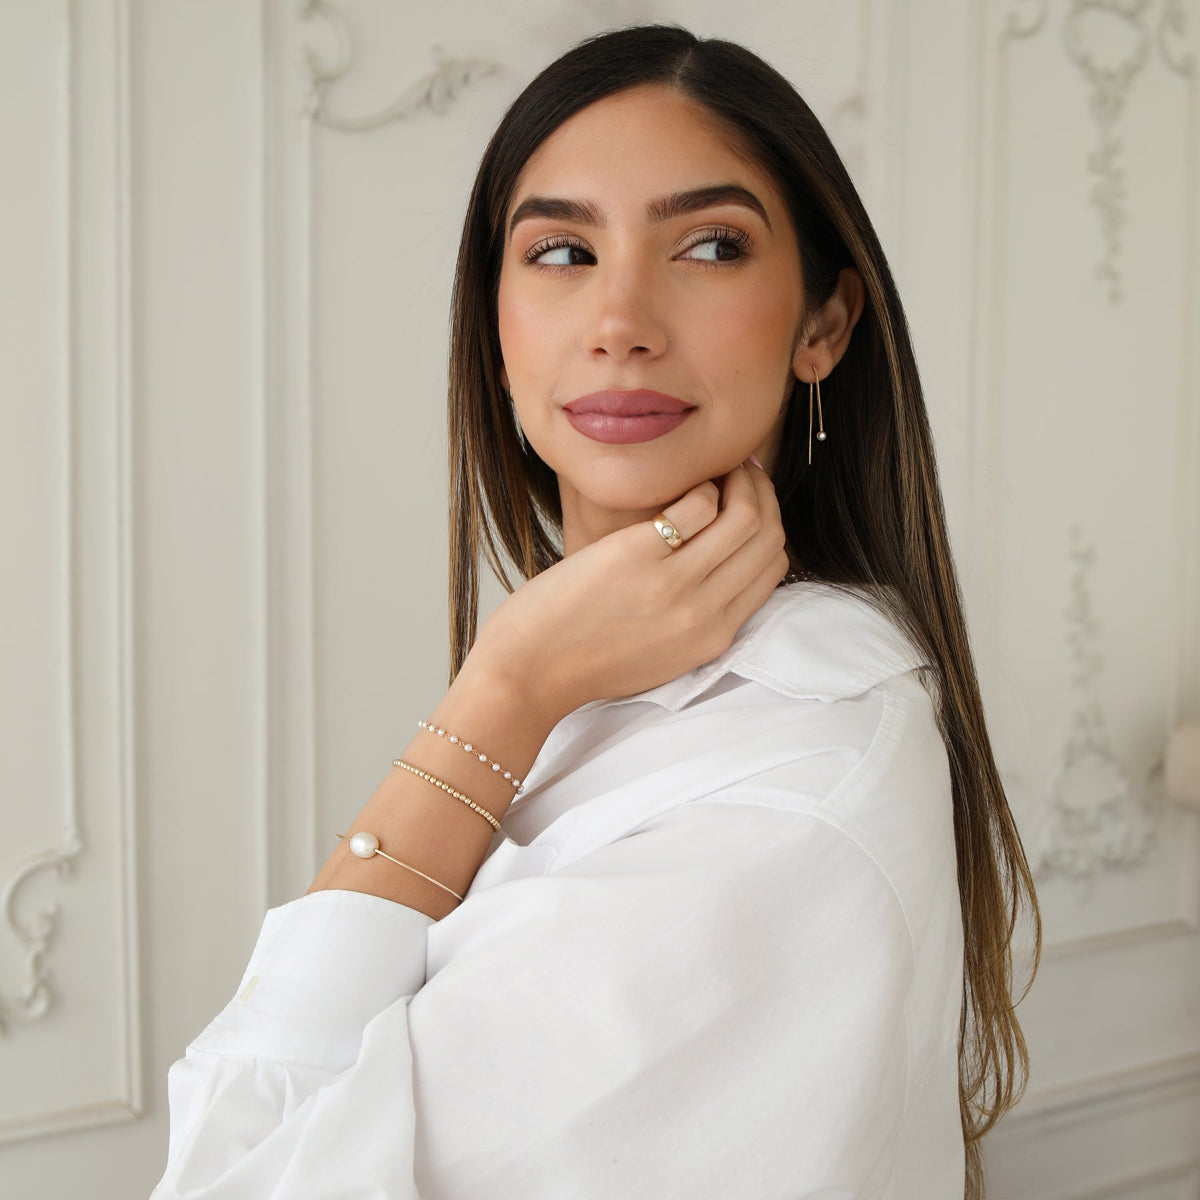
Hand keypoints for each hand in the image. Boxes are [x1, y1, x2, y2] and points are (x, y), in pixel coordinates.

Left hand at [463, 458, 790, 722]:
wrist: (529, 672)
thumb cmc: (586, 659)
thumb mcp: (663, 655)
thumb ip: (697, 618)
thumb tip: (718, 566)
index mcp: (714, 637)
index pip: (773, 567)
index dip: (769, 525)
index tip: (750, 502)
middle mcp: (702, 612)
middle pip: (767, 538)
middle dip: (763, 495)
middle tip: (741, 474)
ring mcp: (671, 584)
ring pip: (744, 517)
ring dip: (739, 481)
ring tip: (718, 470)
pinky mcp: (635, 556)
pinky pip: (697, 506)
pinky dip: (699, 485)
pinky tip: (678, 485)